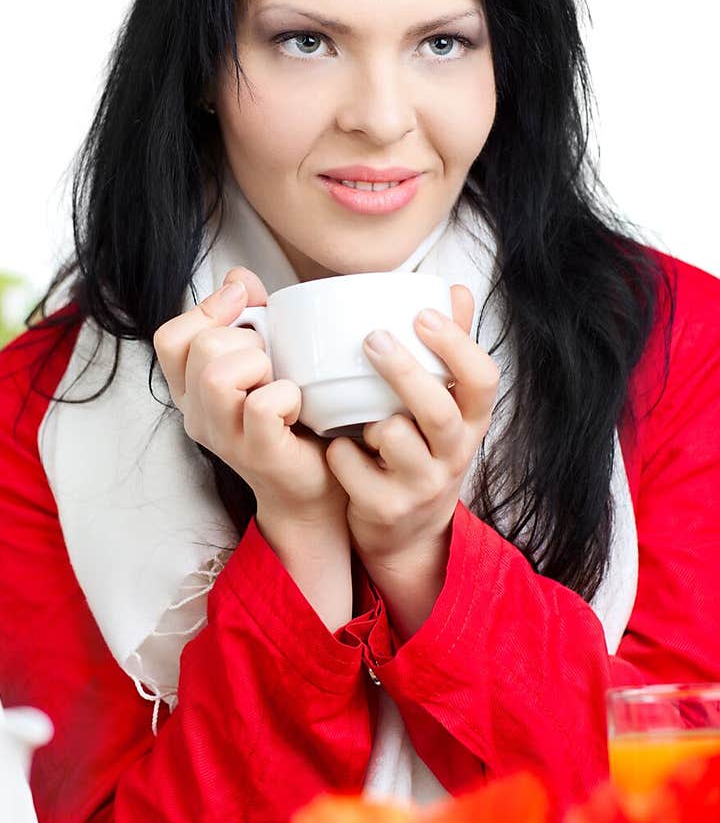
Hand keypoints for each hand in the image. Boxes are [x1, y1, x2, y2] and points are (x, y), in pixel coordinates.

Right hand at [153, 266, 349, 525]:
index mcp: (192, 389)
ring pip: (218, 374)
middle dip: (247, 340)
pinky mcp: (257, 453)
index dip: (207, 310)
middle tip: (273, 364)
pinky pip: (262, 405)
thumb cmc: (293, 420)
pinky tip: (297, 407)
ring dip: (261, 365)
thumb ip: (250, 317)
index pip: (170, 337)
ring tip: (279, 382)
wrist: (317, 488)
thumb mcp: (267, 360)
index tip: (246, 307)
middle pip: (201, 347)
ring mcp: (224, 437)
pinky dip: (288, 395)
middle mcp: (198, 414)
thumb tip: (238, 277)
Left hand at [324, 285, 499, 567]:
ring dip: (370, 420)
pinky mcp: (386, 508)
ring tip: (360, 417)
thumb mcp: (446, 409)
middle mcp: (454, 455)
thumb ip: (449, 352)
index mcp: (471, 422)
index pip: (483, 380)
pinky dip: (339, 452)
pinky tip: (339, 447)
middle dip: (404, 371)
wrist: (406, 533)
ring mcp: (421, 485)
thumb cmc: (422, 453)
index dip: (457, 345)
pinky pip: (352, 466)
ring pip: (393, 437)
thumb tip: (458, 289)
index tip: (422, 315)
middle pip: (437, 409)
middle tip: (372, 338)